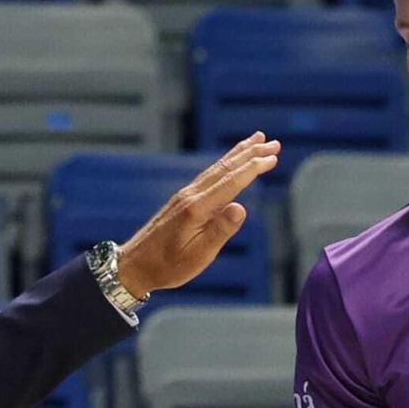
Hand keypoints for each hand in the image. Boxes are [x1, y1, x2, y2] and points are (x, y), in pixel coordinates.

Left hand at [114, 131, 280, 297]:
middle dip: (250, 154)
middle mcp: (191, 196)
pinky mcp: (182, 200)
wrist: (134, 265)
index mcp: (197, 208)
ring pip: (216, 168)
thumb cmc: (168, 266)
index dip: (253, 169)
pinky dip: (225, 164)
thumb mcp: (198, 255)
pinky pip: (209, 175)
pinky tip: (230, 163)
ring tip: (256, 141)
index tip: (273, 157)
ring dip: (238, 154)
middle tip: (274, 142)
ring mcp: (185, 196)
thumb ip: (220, 231)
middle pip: (225, 168)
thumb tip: (242, 208)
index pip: (231, 183)